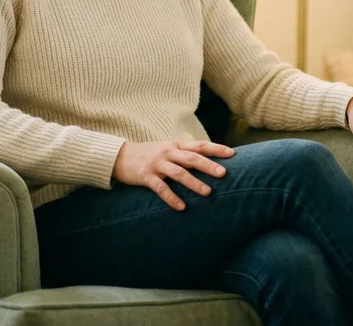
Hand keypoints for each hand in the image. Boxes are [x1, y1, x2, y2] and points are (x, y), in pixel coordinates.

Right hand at [112, 139, 234, 210]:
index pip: (199, 145)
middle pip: (191, 158)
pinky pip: (161, 188)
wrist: (121, 156)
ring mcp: (157, 164)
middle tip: (223, 174)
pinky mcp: (145, 176)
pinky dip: (171, 198)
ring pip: (178, 173)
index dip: (216, 148)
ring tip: (208, 192)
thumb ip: (185, 151)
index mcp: (176, 145)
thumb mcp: (168, 148)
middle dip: (208, 166)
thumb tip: (208, 156)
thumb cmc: (150, 154)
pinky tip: (181, 207)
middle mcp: (168, 152)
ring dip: (194, 183)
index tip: (232, 154)